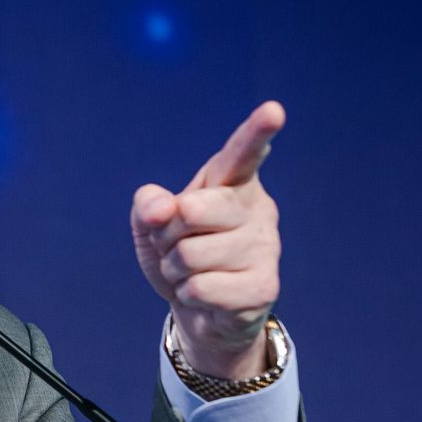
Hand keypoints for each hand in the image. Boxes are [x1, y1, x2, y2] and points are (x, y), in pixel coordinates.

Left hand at [130, 102, 285, 379]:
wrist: (199, 311)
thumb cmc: (180, 253)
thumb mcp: (151, 224)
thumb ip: (148, 204)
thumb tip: (161, 209)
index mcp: (232, 183)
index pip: (242, 154)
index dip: (256, 132)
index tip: (273, 110)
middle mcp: (257, 209)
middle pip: (191, 211)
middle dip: (166, 234)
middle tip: (177, 246)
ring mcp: (265, 248)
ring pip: (190, 255)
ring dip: (176, 270)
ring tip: (192, 273)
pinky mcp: (264, 287)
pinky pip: (201, 288)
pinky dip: (188, 295)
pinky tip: (206, 296)